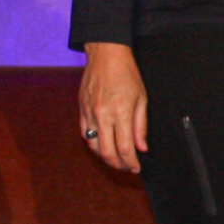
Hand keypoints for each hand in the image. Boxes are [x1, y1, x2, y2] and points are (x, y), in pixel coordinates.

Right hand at [79, 42, 149, 171]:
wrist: (106, 55)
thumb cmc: (127, 74)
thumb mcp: (142, 98)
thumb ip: (141, 125)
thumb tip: (141, 147)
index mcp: (121, 112)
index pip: (125, 147)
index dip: (131, 162)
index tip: (136, 167)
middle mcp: (103, 115)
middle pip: (107, 152)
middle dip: (118, 164)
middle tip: (126, 167)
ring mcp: (90, 113)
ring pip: (94, 146)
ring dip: (105, 157)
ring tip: (116, 159)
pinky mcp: (81, 109)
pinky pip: (85, 133)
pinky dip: (94, 144)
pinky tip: (103, 146)